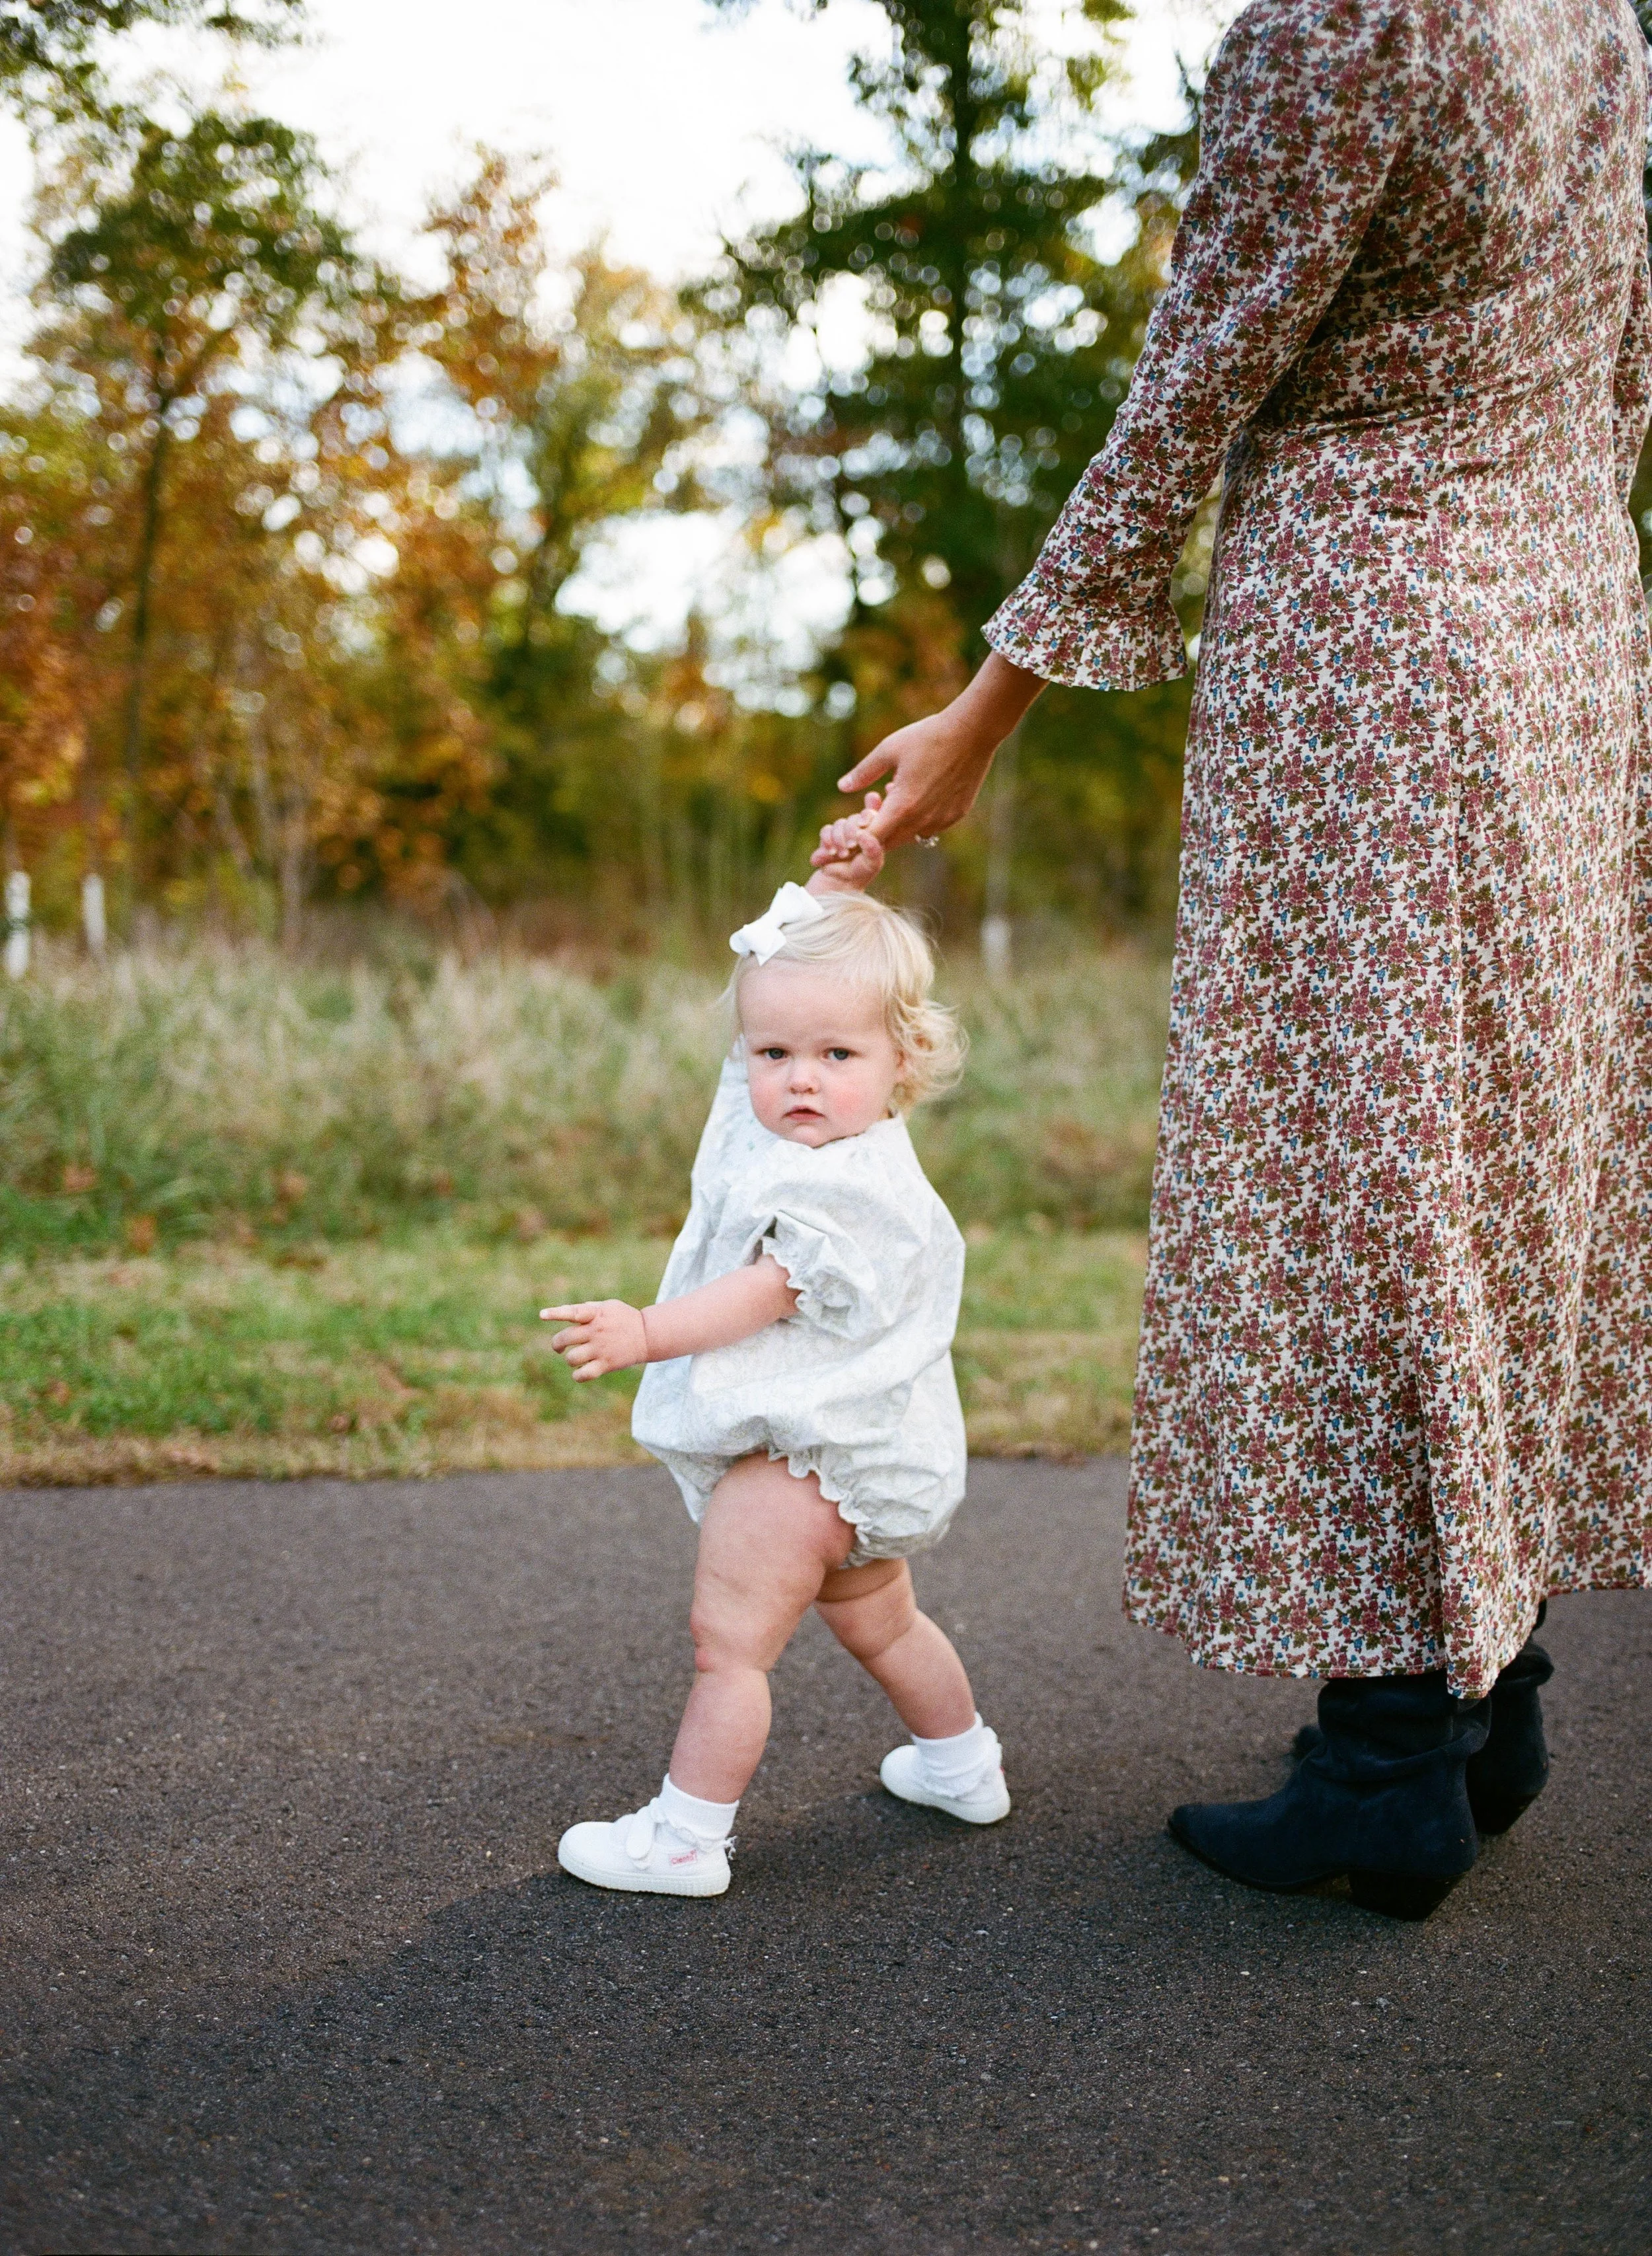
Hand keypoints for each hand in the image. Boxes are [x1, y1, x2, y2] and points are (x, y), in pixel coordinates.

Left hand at [542, 1299, 648, 1380]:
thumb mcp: (608, 1306)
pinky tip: (580, 1371)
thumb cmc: (624, 1318)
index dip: (556, 1313)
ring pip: (571, 1358)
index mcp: (596, 1314)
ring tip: (575, 1358)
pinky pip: (583, 1374)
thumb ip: (586, 1309)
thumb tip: (562, 1313)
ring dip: (570, 1359)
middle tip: (560, 1347)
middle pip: (565, 1339)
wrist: (648, 1335)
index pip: (573, 1312)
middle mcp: (596, 1331)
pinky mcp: (606, 1364)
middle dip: (557, 1344)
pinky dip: (578, 1375)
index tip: (542, 1315)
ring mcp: (601, 1348)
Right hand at [808, 792, 886, 891]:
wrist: (841, 882)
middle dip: (851, 832)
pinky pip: (826, 830)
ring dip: (839, 839)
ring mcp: (843, 831)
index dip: (868, 813)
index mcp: (873, 831)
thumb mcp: (873, 863)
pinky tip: (831, 852)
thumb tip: (862, 833)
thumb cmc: (862, 872)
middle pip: (853, 818)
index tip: (864, 824)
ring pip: (839, 823)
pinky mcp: (829, 836)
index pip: (872, 813)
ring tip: (842, 855)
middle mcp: (858, 828)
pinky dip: (828, 841)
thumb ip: (873, 848)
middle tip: (852, 847)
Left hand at [814, 651, 1043, 852]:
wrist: (972, 732)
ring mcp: (942, 820)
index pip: (872, 838)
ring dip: (898, 825)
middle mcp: (923, 820)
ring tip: (896, 793)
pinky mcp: (957, 815)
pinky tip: (918, 794)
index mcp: (902, 806)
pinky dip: (919, 819)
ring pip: (912, 836)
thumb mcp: (888, 750)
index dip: (857, 838)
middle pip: (891, 842)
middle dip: (876, 833)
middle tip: (871, 812)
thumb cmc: (927, 737)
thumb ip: (863, 772)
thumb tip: (842, 786)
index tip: (850, 831)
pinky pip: (931, 827)